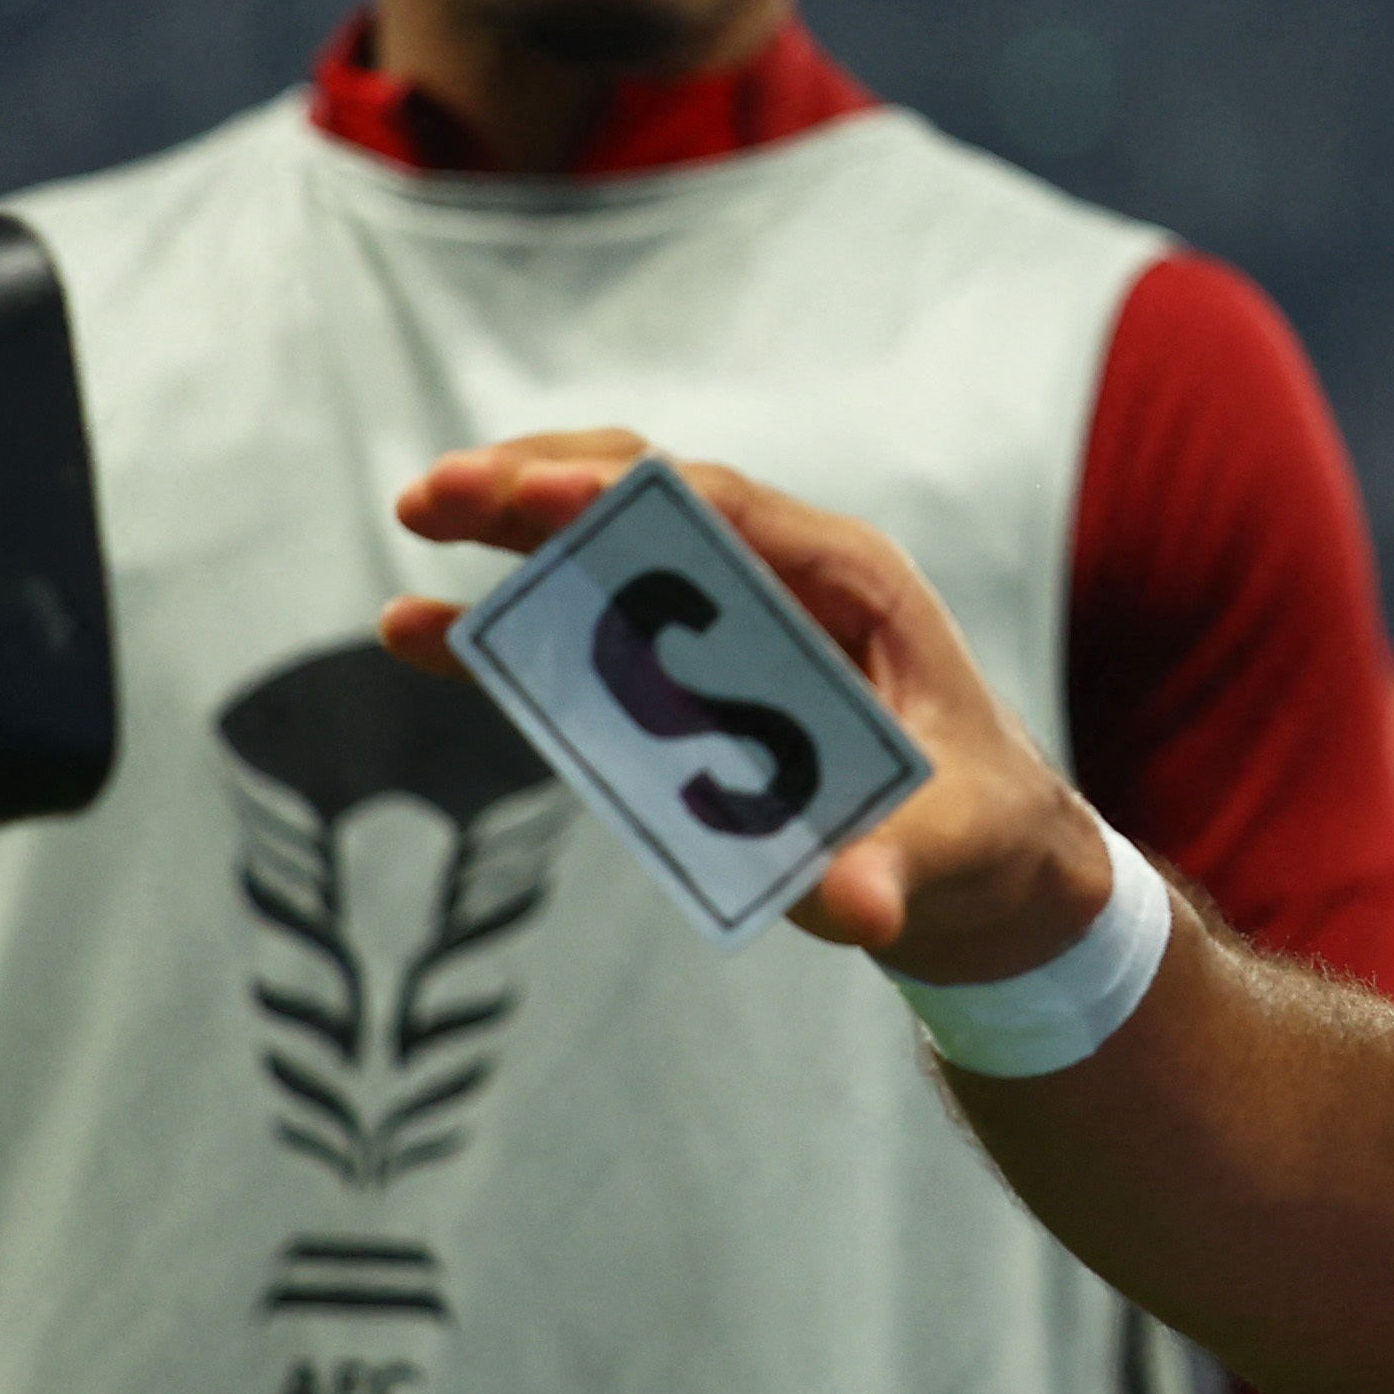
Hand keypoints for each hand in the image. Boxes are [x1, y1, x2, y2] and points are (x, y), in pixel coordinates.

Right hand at [380, 431, 1118, 982]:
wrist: (980, 854)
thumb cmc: (976, 826)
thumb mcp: (951, 847)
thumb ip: (895, 868)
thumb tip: (857, 909)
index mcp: (852, 583)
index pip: (732, 511)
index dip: (634, 495)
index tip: (543, 491)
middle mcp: (784, 577)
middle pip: (654, 497)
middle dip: (550, 483)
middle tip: (439, 494)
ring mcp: (727, 616)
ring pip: (610, 540)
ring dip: (514, 525)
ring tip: (417, 512)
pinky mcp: (685, 670)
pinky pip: (587, 627)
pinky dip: (509, 622)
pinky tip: (412, 629)